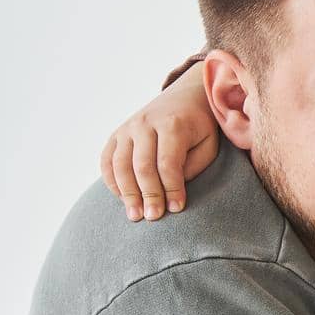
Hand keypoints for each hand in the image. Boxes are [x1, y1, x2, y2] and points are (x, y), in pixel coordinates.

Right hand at [100, 62, 219, 220]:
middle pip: (142, 166)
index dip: (172, 188)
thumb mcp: (208, 145)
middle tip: (153, 217)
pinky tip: (122, 199)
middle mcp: (145, 124)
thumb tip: (170, 190)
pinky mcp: (116, 134)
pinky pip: (106, 161)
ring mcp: (127, 128)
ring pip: (120, 164)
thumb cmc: (200, 128)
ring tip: (135, 215)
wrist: (185, 97)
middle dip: (148, 195)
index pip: (168, 163)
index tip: (177, 208)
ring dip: (127, 193)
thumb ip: (192, 166)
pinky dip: (112, 182)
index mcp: (172, 125)